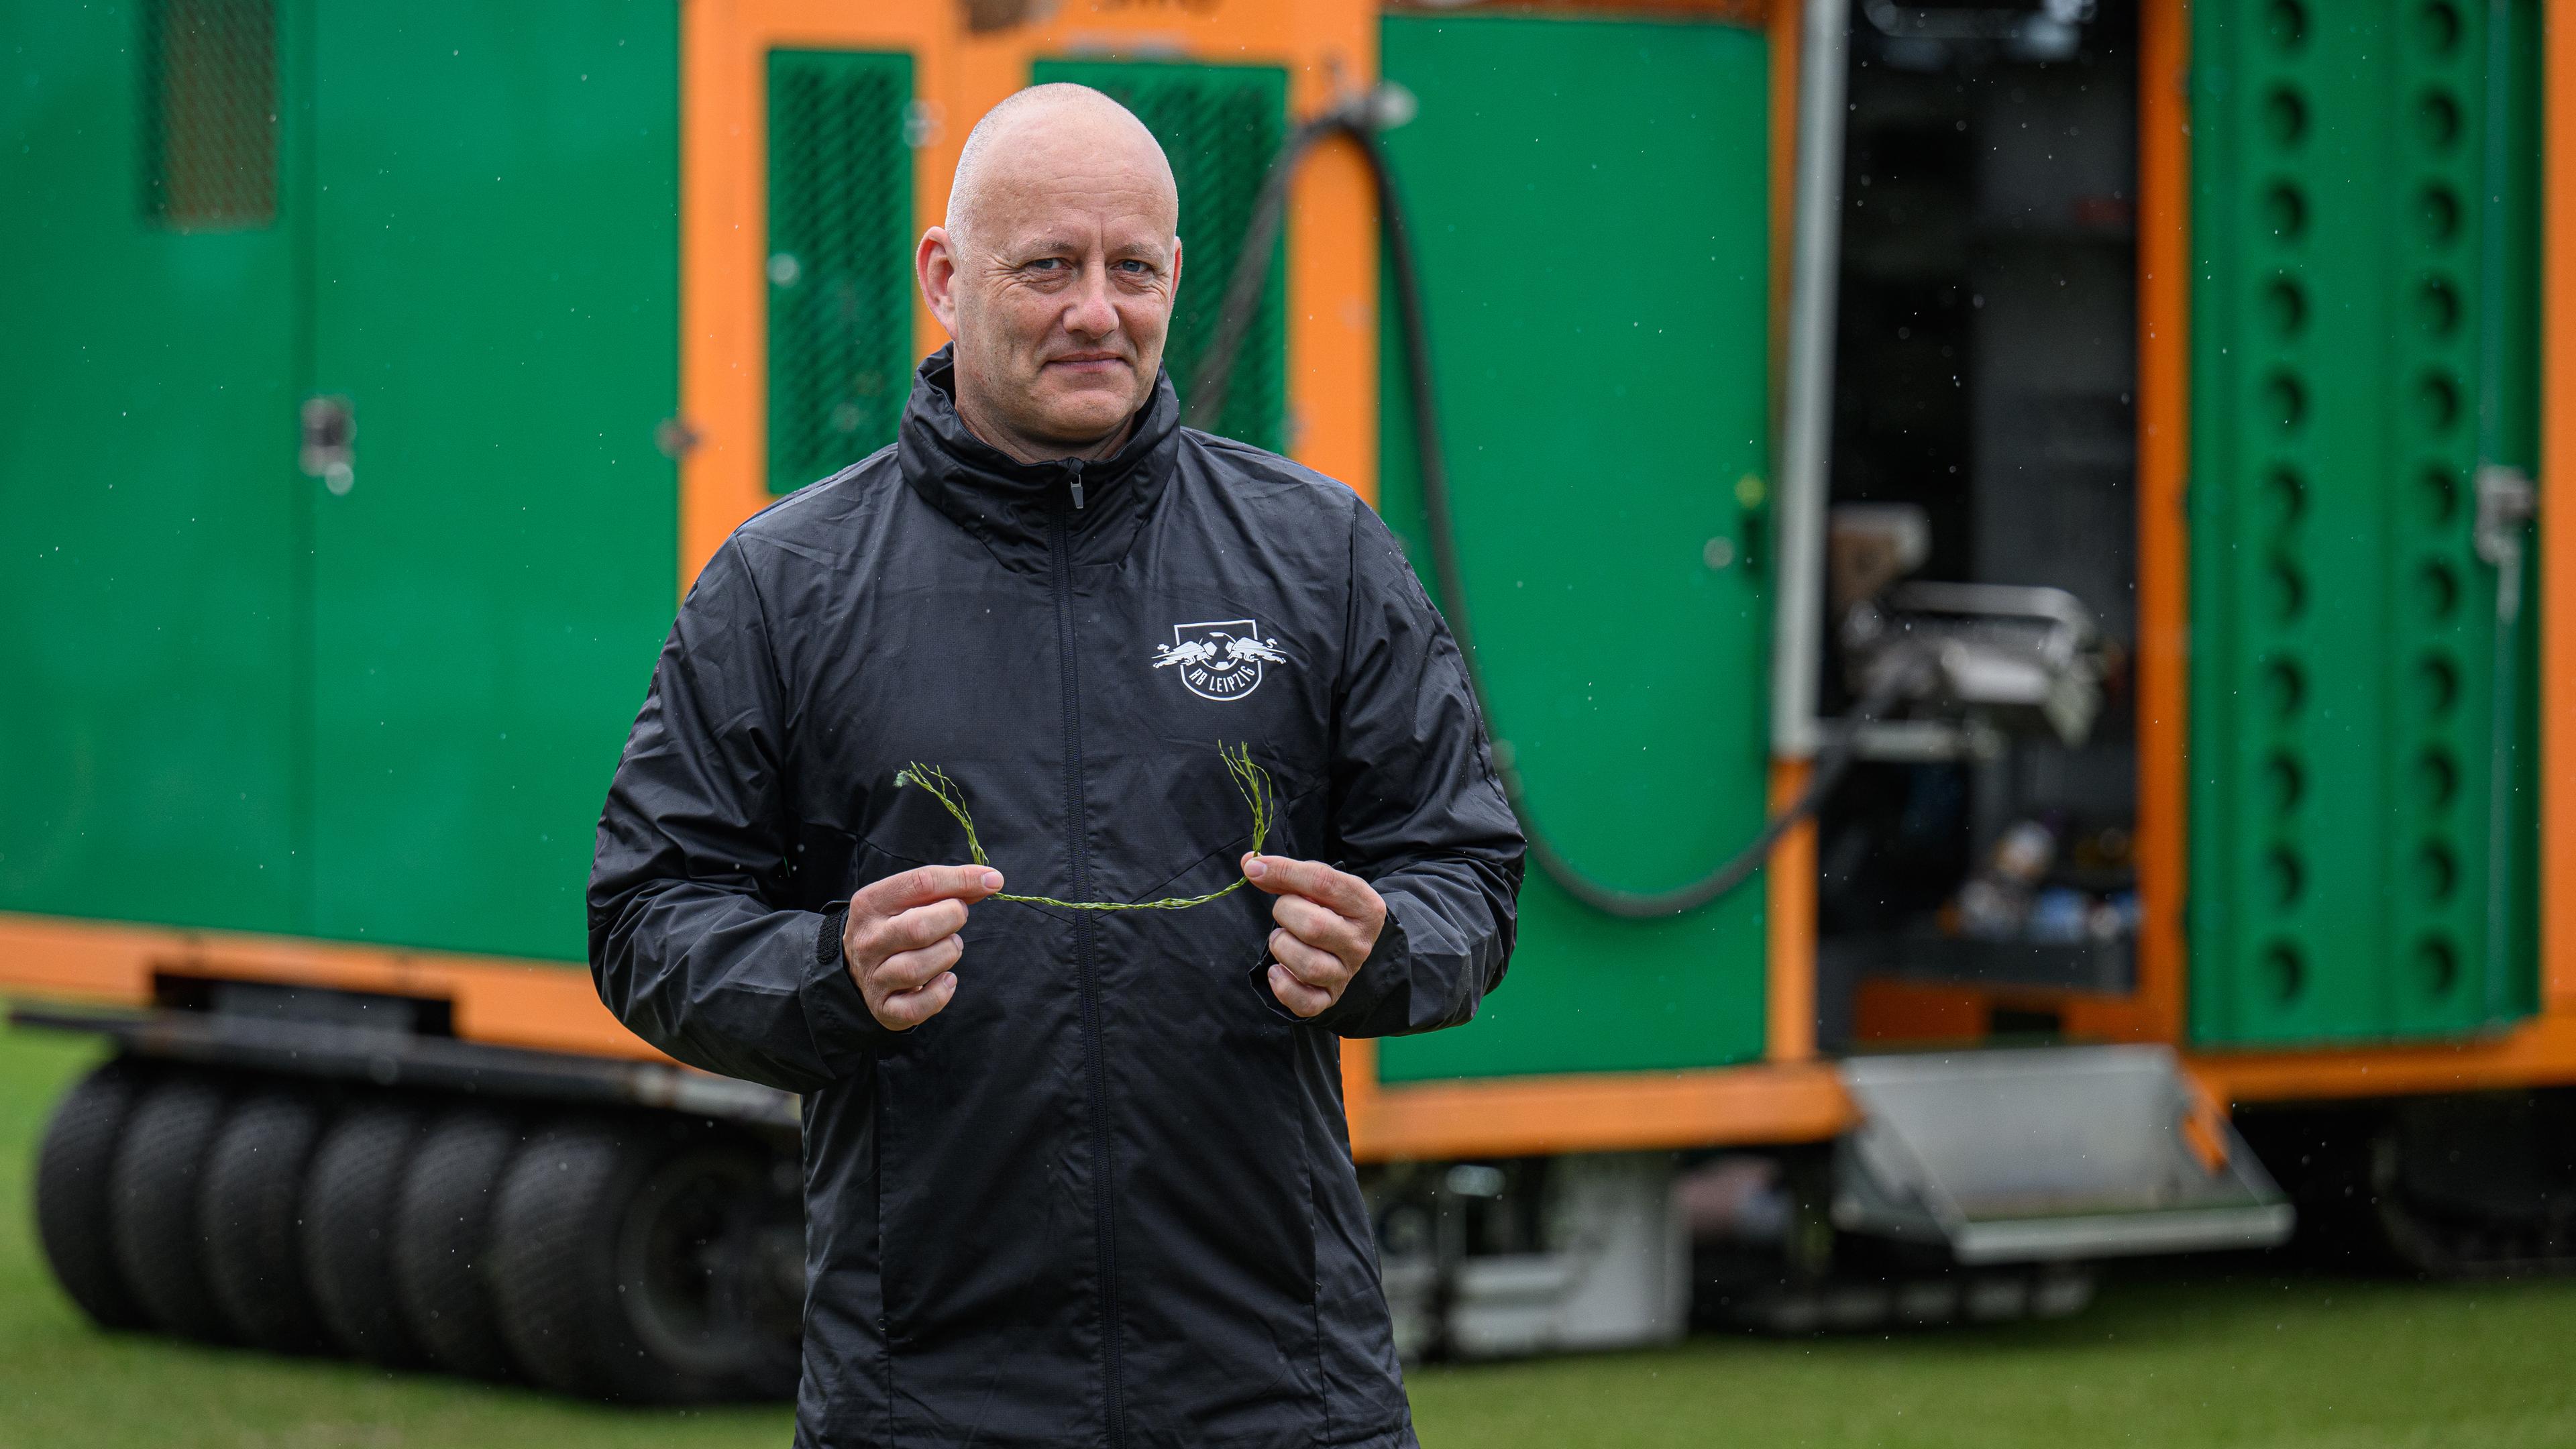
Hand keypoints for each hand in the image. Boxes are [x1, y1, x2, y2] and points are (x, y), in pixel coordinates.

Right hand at [845, 865, 1005, 1030]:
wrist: (857, 966)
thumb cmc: (895, 926)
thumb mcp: (910, 900)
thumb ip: (947, 889)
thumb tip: (989, 880)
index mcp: (871, 903)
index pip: (920, 884)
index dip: (962, 880)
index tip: (992, 881)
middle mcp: (868, 940)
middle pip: (917, 928)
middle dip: (952, 919)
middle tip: (958, 918)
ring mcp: (873, 976)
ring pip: (917, 968)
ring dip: (948, 954)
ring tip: (952, 947)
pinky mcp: (884, 1007)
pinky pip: (916, 1008)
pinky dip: (939, 995)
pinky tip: (946, 980)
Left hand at [1241, 854, 1386, 1018]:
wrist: (1349, 943)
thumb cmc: (1329, 909)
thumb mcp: (1318, 886)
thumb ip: (1287, 874)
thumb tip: (1250, 864)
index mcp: (1365, 906)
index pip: (1324, 883)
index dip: (1283, 872)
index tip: (1254, 868)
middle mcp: (1360, 942)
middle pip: (1314, 926)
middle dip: (1285, 913)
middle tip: (1284, 912)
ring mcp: (1346, 973)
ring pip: (1308, 965)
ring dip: (1282, 947)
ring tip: (1282, 938)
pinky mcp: (1329, 998)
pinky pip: (1305, 1002)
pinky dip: (1283, 986)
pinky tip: (1278, 970)